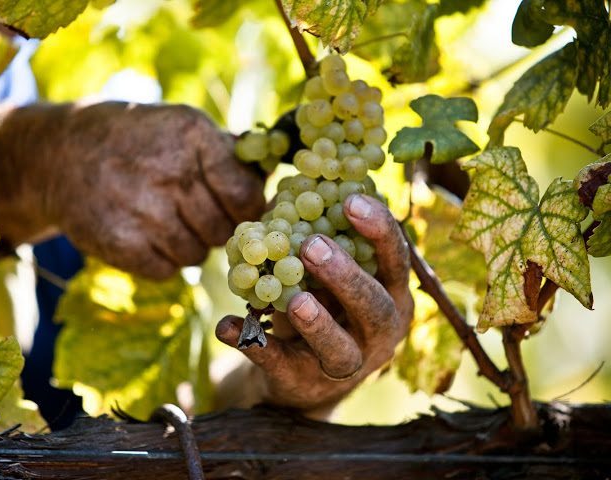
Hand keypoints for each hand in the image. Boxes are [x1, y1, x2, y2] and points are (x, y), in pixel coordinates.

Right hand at [0, 102, 265, 278]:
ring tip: (163, 221)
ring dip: (187, 246)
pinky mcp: (120, 243)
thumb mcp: (182, 127)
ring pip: (196, 256)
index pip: (247, 197)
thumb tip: (273, 180)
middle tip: (193, 214)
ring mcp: (143, 211)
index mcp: (193, 138)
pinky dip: (160, 261)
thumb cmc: (136, 142)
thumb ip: (229, 154)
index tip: (236, 209)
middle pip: (223, 232)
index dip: (247, 210)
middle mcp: (170, 173)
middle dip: (215, 229)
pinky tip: (142, 235)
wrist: (60, 156)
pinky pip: (166, 272)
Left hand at [215, 194, 412, 414]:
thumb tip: (289, 185)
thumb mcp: (326, 270)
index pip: (396, 259)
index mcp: (391, 293)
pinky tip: (227, 325)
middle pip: (374, 306)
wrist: (305, 374)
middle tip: (313, 247)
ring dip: (317, 323)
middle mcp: (380, 331)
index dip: (379, 230)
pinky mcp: (305, 383)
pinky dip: (255, 346)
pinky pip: (282, 365)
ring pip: (339, 349)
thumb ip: (318, 234)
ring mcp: (347, 364)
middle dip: (347, 276)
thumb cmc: (325, 302)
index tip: (351, 199)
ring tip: (295, 300)